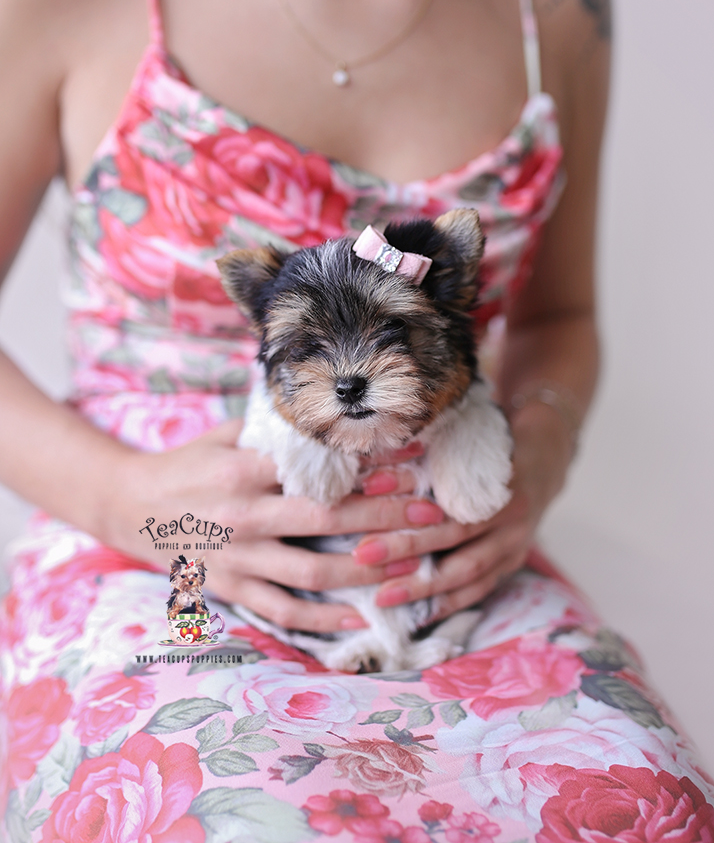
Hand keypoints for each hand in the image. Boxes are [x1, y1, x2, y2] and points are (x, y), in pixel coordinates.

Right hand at [105, 419, 443, 632]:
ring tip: (412, 566)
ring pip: (314, 572)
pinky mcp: (230, 588)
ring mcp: (238, 558)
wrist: (129, 505)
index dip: (369, 472)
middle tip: (431, 516)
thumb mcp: (224, 434)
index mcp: (244, 471)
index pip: (319, 472)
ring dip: (367, 571)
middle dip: (386, 519)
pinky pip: (283, 610)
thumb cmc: (187, 463)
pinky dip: (323, 619)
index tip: (414, 469)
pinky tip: (359, 618)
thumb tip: (333, 414)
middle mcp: (244, 516)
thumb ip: (273, 429)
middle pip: (328, 520)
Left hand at [355, 401, 573, 620]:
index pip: (449, 494)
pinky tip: (416, 615)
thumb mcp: (464, 440)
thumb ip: (426, 453)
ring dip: (423, 586)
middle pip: (455, 535)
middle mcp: (512, 513)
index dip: (408, 501)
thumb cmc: (490, 446)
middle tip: (362, 555)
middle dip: (405, 548)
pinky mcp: (513, 562)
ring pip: (469, 572)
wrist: (545, 460)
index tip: (367, 503)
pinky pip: (480, 590)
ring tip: (381, 597)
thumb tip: (370, 471)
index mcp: (499, 477)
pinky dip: (448, 603)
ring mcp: (517, 542)